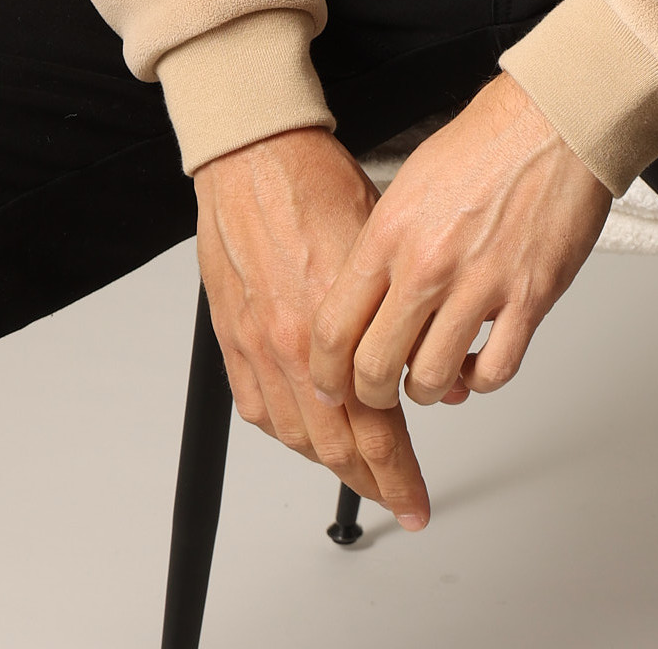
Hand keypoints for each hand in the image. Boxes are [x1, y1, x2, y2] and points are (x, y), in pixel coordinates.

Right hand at [193, 127, 431, 529]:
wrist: (254, 156)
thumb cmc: (317, 184)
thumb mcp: (382, 248)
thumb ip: (397, 316)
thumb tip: (427, 362)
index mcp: (335, 324)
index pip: (376, 428)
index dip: (400, 475)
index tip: (415, 502)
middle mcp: (292, 345)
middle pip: (336, 447)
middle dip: (373, 483)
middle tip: (398, 500)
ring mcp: (257, 346)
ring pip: (296, 437)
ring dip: (332, 463)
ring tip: (361, 472)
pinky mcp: (231, 338)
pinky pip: (258, 409)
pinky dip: (286, 431)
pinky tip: (309, 432)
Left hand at [310, 73, 610, 413]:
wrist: (552, 121)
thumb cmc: (485, 144)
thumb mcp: (409, 185)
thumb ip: (385, 246)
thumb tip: (370, 299)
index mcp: (389, 233)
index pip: (333, 326)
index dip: (326, 371)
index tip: (331, 384)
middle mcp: (427, 263)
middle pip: (374, 367)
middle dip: (371, 394)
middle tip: (378, 393)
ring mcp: (478, 284)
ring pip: (431, 380)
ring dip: (426, 391)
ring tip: (430, 378)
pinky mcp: (529, 297)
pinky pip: (495, 370)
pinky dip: (480, 382)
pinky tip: (476, 365)